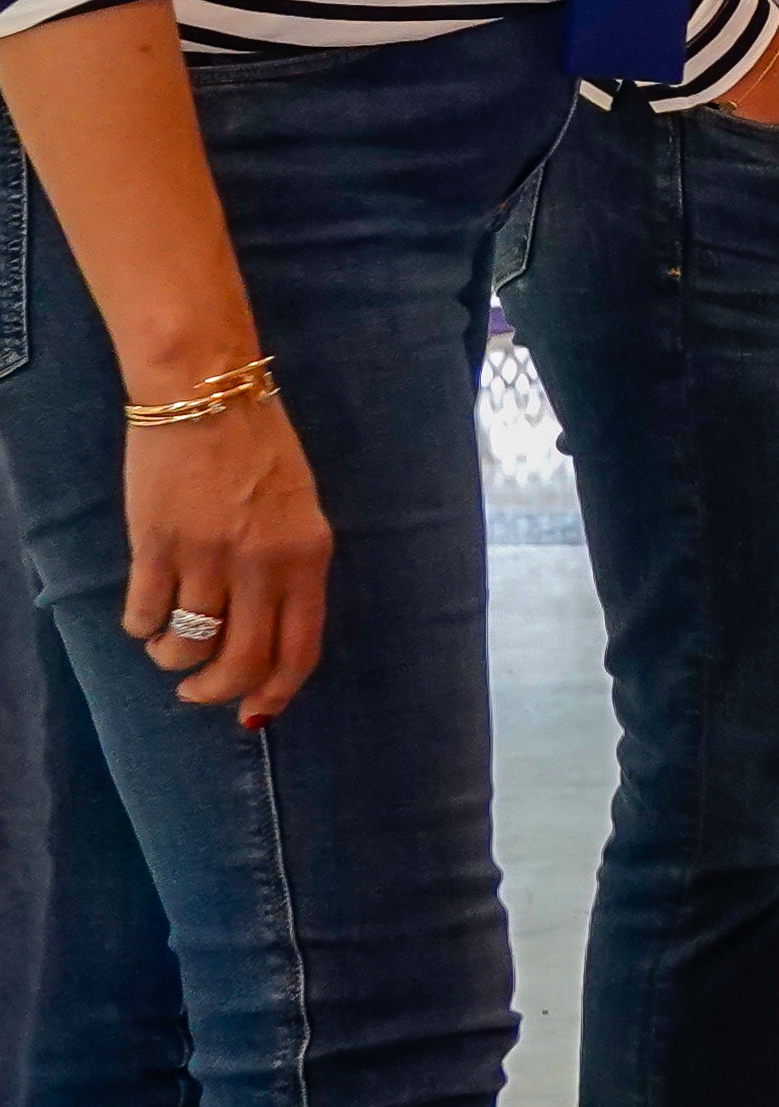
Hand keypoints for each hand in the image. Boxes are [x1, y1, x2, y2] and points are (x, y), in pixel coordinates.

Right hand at [124, 385, 333, 726]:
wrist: (206, 392)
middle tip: (196, 693)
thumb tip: (268, 632)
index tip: (255, 713)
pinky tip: (143, 617)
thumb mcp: (299, 509)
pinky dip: (141, 627)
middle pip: (241, 661)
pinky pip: (144, 613)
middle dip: (216, 692)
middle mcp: (263, 563)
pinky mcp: (156, 544)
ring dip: (172, 659)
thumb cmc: (259, 448)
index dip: (276, 692)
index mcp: (308, 556)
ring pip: (187, 644)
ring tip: (167, 649)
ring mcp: (208, 555)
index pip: (299, 648)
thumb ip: (289, 568)